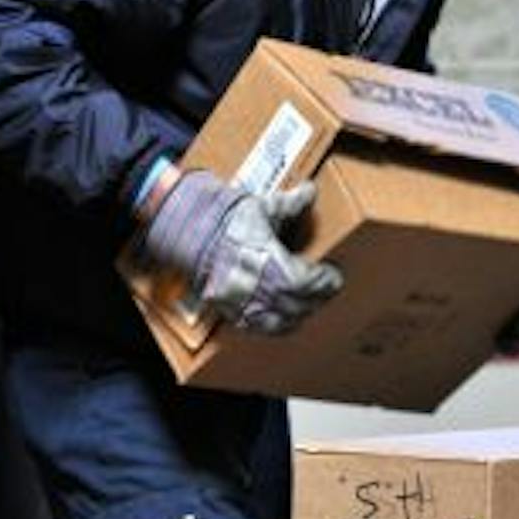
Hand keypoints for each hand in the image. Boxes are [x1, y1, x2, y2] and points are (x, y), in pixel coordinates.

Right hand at [143, 170, 343, 333]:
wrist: (184, 230)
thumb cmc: (222, 218)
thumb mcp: (260, 206)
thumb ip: (290, 202)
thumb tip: (311, 191)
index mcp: (263, 258)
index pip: (303, 282)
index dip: (324, 282)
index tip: (333, 275)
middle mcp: (251, 284)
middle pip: (296, 305)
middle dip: (318, 297)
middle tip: (329, 288)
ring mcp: (238, 301)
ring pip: (280, 322)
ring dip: (301, 313)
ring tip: (311, 301)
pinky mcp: (228, 310)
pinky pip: (259, 327)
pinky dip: (277, 324)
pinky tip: (286, 314)